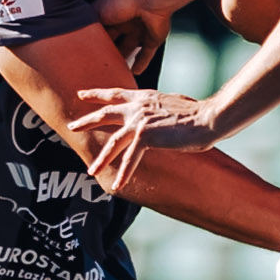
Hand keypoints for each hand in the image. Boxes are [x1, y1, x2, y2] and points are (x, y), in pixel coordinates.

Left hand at [70, 85, 221, 188]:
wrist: (208, 118)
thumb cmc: (197, 114)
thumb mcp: (171, 105)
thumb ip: (157, 109)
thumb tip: (156, 116)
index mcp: (144, 97)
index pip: (115, 94)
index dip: (97, 94)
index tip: (81, 94)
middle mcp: (138, 107)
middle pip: (106, 114)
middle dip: (87, 120)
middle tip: (72, 126)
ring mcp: (139, 121)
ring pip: (113, 142)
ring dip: (101, 159)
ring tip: (91, 171)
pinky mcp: (145, 136)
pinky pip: (130, 159)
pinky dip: (124, 173)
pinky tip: (118, 185)